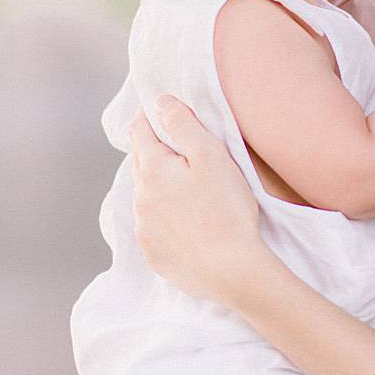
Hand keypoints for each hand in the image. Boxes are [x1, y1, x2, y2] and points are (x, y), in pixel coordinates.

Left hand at [128, 96, 267, 305]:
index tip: (157, 108)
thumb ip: (183, 124)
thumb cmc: (227, 210)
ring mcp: (144, 229)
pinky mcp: (153, 253)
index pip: (140, 131)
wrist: (235, 272)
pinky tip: (183, 220)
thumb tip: (160, 102)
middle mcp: (139, 199)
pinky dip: (162, 217)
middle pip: (140, 163)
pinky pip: (151, 226)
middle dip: (152, 150)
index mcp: (151, 170)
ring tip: (182, 185)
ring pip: (144, 195)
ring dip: (157, 185)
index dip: (149, 116)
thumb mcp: (211, 156)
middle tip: (172, 144)